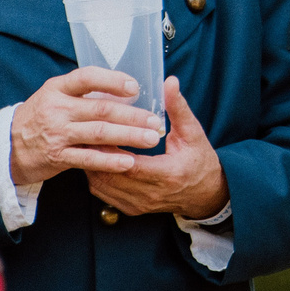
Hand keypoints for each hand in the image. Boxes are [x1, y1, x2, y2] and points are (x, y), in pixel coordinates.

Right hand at [10, 67, 166, 186]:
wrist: (7, 147)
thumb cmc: (40, 117)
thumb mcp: (55, 96)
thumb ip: (83, 93)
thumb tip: (125, 90)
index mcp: (57, 88)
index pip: (87, 77)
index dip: (113, 80)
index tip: (135, 87)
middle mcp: (57, 109)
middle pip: (101, 109)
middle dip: (133, 115)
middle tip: (155, 121)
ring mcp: (57, 133)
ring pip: (99, 133)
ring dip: (129, 136)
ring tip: (150, 139)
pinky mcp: (57, 156)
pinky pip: (88, 158)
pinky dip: (110, 160)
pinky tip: (129, 161)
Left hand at [87, 78, 228, 221]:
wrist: (206, 193)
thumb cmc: (200, 160)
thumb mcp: (193, 132)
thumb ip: (178, 108)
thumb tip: (169, 82)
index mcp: (168, 174)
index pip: (131, 164)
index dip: (112, 148)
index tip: (98, 129)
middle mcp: (151, 194)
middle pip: (111, 176)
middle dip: (95, 154)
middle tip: (83, 132)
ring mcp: (139, 204)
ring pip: (102, 186)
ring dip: (92, 165)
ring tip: (85, 143)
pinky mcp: (132, 208)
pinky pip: (104, 194)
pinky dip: (95, 176)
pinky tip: (93, 159)